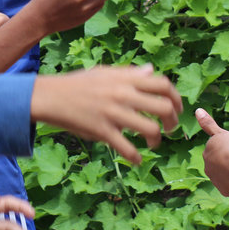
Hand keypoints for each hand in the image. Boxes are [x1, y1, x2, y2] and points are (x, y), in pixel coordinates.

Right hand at [32, 65, 181, 164]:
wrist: (50, 96)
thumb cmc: (77, 83)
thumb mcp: (105, 72)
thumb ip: (130, 73)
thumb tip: (151, 70)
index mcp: (125, 79)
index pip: (163, 84)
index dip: (176, 97)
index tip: (177, 108)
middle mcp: (123, 94)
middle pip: (163, 107)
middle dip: (172, 121)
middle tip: (169, 128)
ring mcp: (114, 113)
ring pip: (150, 129)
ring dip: (157, 140)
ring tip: (153, 143)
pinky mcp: (102, 131)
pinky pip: (127, 148)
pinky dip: (136, 157)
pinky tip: (136, 159)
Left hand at [196, 107, 228, 195]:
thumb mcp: (220, 132)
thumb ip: (208, 123)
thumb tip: (197, 110)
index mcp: (207, 155)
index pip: (215, 153)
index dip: (225, 150)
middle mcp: (208, 168)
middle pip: (219, 165)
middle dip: (227, 163)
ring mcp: (216, 181)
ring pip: (225, 177)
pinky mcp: (225, 190)